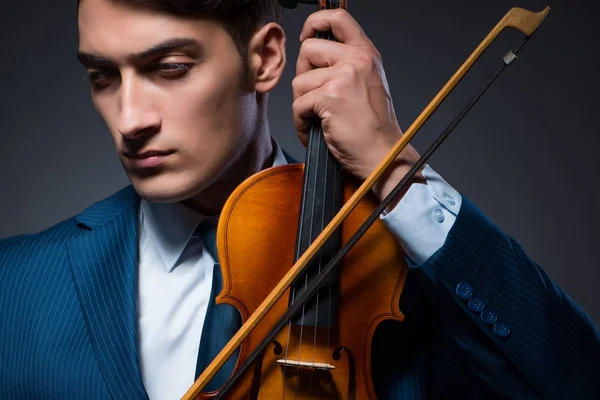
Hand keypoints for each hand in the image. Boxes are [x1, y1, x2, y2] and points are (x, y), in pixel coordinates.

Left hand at [292, 9, 424, 203]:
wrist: (383, 155)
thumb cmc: (373, 127)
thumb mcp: (367, 83)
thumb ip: (346, 64)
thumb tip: (311, 54)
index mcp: (366, 54)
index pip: (338, 17)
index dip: (314, 22)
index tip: (306, 36)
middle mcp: (357, 60)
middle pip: (308, 49)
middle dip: (303, 74)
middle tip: (313, 95)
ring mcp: (343, 77)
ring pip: (299, 81)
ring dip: (301, 104)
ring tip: (317, 119)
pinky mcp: (330, 97)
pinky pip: (298, 104)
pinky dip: (301, 122)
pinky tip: (314, 129)